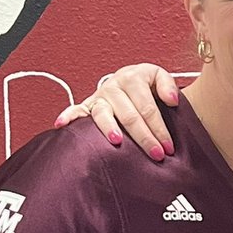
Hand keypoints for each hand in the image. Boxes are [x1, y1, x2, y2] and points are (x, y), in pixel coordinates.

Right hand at [54, 64, 178, 159]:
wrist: (130, 81)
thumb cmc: (146, 85)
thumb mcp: (159, 77)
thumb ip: (167, 85)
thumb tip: (171, 100)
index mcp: (133, 77)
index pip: (148, 107)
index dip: (159, 128)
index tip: (168, 147)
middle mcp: (114, 86)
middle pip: (129, 115)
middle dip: (144, 137)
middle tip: (156, 154)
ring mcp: (99, 96)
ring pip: (103, 114)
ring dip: (110, 129)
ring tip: (117, 142)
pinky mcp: (87, 105)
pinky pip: (75, 111)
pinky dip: (68, 116)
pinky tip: (61, 125)